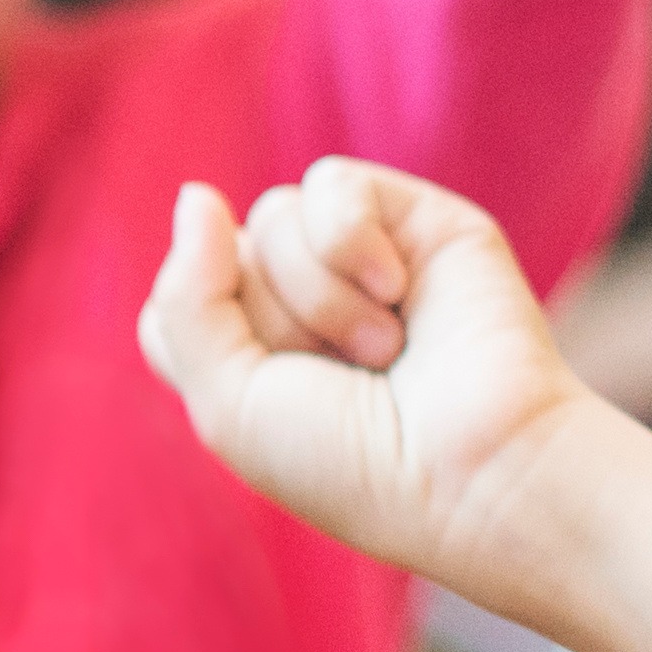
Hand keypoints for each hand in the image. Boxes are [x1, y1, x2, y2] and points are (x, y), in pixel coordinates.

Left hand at [138, 159, 623, 604]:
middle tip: (345, 380)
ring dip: (318, 298)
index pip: (177, 303)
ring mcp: (357, 257)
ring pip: (270, 218)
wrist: (474, 467)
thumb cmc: (353, 461)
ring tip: (383, 352)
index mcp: (254, 356)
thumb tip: (197, 194)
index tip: (265, 395)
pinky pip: (329, 184)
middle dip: (271, 325)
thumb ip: (186, 299)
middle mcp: (301, 302)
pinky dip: (351, 242)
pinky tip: (398, 293)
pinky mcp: (413, 217)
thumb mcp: (228, 402)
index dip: (206, 338)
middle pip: (219, 259)